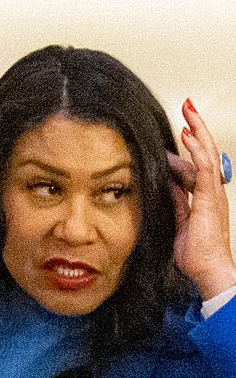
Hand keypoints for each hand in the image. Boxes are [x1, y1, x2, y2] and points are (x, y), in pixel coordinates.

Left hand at [168, 99, 235, 299]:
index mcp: (204, 197)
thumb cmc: (195, 251)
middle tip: (188, 107)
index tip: (178, 132)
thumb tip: (165, 182)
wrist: (209, 270)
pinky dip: (196, 150)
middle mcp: (211, 191)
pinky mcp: (210, 198)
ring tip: (189, 111)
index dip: (188, 147)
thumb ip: (174, 199)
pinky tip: (188, 136)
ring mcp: (213, 193)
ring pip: (207, 154)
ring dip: (198, 131)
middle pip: (206, 152)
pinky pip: (204, 168)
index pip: (196, 164)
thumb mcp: (178, 219)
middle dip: (197, 129)